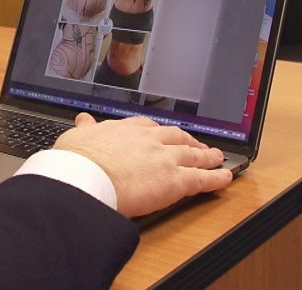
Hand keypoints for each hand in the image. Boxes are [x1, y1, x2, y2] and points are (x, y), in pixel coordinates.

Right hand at [53, 113, 232, 217]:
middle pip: (177, 137)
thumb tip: (82, 120)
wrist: (86, 176)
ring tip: (216, 157)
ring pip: (193, 155)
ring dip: (207, 156)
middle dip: (189, 141)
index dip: (160, 132)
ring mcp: (165, 158)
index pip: (149, 127)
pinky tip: (225, 178)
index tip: (163, 134)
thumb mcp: (76, 137)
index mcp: (126, 129)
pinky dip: (216, 178)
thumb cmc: (78, 161)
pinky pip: (202, 179)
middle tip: (197, 145)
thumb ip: (85, 129)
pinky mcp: (175, 180)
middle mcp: (150, 139)